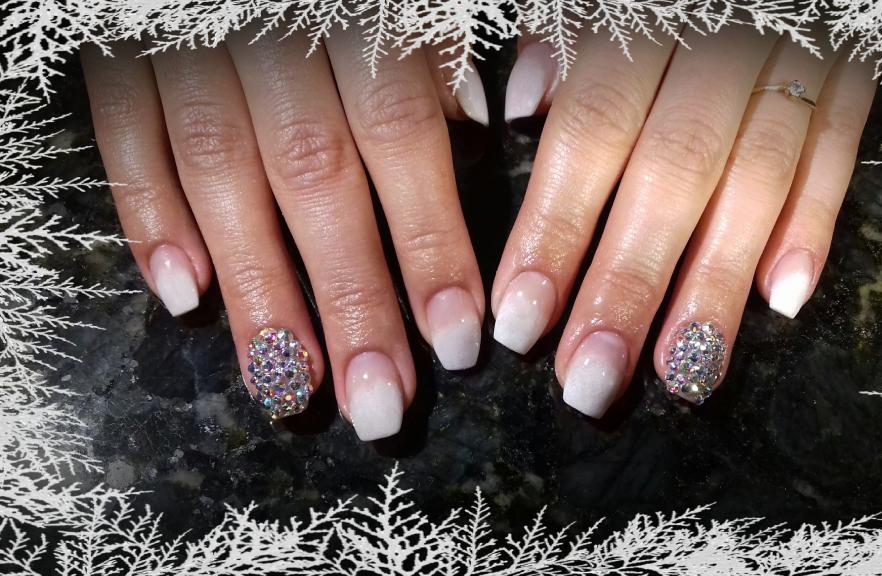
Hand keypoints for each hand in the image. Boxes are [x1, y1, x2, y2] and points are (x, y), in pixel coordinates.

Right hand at [81, 29, 488, 439]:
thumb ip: (434, 41)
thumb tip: (477, 119)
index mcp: (354, 13)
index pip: (399, 139)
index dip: (430, 244)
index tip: (457, 340)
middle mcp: (272, 35)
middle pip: (315, 182)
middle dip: (351, 301)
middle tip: (381, 406)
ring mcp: (186, 48)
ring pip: (222, 180)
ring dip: (258, 291)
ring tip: (292, 387)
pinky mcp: (121, 56)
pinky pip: (128, 140)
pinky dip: (150, 217)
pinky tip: (181, 296)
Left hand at [496, 27, 875, 414]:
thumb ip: (558, 38)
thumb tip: (526, 110)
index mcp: (640, 17)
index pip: (590, 134)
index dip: (555, 231)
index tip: (520, 319)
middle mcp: (717, 42)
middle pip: (671, 175)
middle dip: (628, 284)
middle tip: (589, 380)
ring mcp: (793, 56)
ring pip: (757, 182)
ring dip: (716, 287)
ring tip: (679, 376)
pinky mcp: (850, 70)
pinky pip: (838, 151)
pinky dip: (814, 226)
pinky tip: (782, 301)